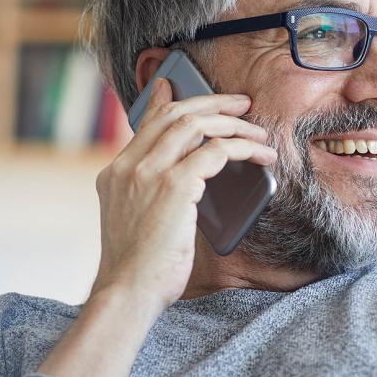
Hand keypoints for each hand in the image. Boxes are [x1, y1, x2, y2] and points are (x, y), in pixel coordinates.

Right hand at [90, 78, 276, 312]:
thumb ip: (149, 197)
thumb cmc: (140, 270)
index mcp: (115, 174)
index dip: (165, 101)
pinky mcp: (174, 186)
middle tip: (240, 102)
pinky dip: (243, 147)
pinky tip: (261, 154)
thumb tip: (182, 187)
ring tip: (258, 130)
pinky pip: (216, 152)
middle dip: (212, 103)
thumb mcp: (136, 224)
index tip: (176, 84)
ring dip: (234, 124)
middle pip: (174, 116)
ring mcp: (149, 173)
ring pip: (196, 126)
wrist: (128, 292)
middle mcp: (129, 166)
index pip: (145, 124)